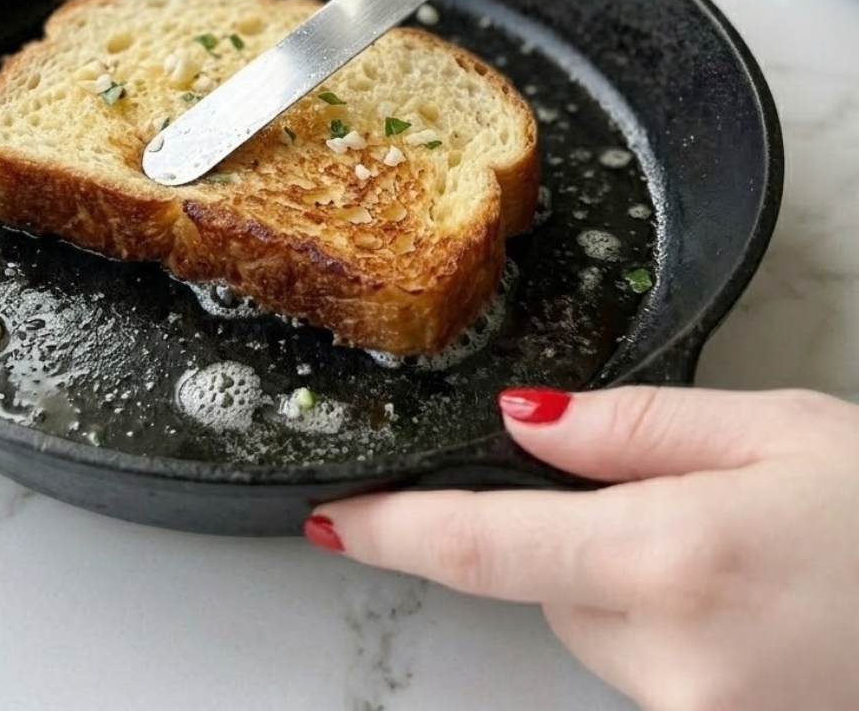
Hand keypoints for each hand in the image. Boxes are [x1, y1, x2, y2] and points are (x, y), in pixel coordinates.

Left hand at [306, 385, 858, 710]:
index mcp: (669, 559)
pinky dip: (678, 635)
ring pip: (604, 635)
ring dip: (637, 589)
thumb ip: (629, 427)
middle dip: (581, 538)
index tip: (332, 524)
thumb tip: (523, 424)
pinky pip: (659, 678)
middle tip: (685, 501)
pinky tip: (762, 610)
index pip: (482, 547)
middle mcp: (675, 663)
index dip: (394, 534)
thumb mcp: (772, 430)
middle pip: (551, 588)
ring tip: (749, 560)